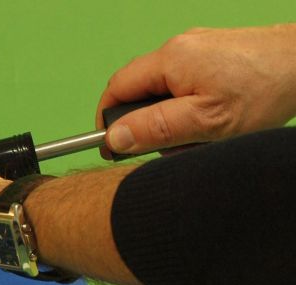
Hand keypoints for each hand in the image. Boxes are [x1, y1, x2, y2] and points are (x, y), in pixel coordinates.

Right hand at [97, 24, 295, 156]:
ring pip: (163, 92)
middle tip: (171, 147)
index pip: (116, 89)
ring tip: (201, 136)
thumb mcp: (205, 122)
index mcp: (170, 59)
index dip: (108, 120)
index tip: (113, 147)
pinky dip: (190, 109)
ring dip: (171, 119)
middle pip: (139, 91)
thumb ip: (155, 129)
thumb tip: (114, 137)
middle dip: (147, 123)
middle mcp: (179, 47)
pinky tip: (213, 121)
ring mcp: (197, 49)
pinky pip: (185, 86)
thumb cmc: (265, 90)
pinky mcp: (214, 55)